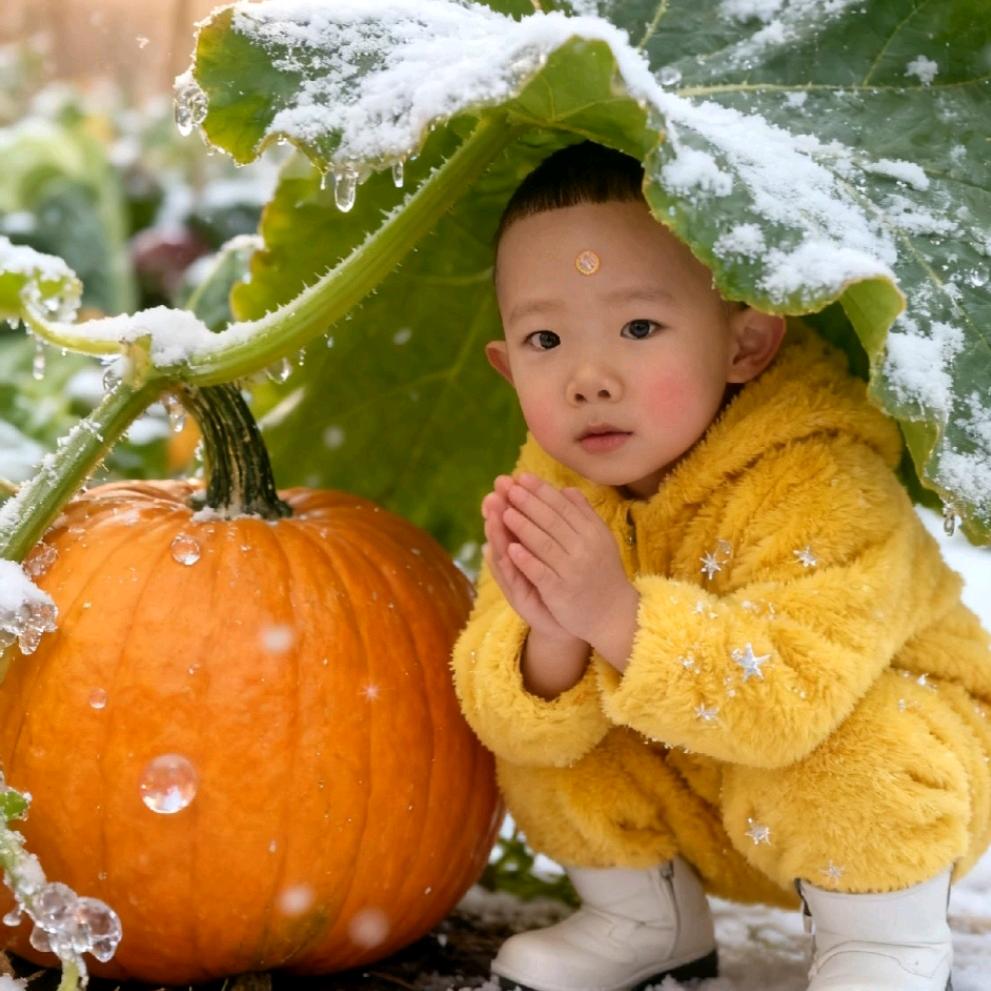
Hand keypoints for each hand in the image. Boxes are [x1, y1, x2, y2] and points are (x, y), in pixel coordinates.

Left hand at [499, 472, 637, 658]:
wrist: (613, 613)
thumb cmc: (602, 573)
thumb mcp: (600, 540)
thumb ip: (584, 515)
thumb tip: (567, 489)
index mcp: (593, 532)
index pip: (563, 506)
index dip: (541, 491)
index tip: (522, 477)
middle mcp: (585, 548)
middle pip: (552, 520)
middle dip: (528, 502)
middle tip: (507, 487)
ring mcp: (573, 570)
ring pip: (544, 544)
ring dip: (523, 527)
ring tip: (504, 513)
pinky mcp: (562, 592)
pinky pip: (542, 573)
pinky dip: (527, 560)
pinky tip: (510, 549)